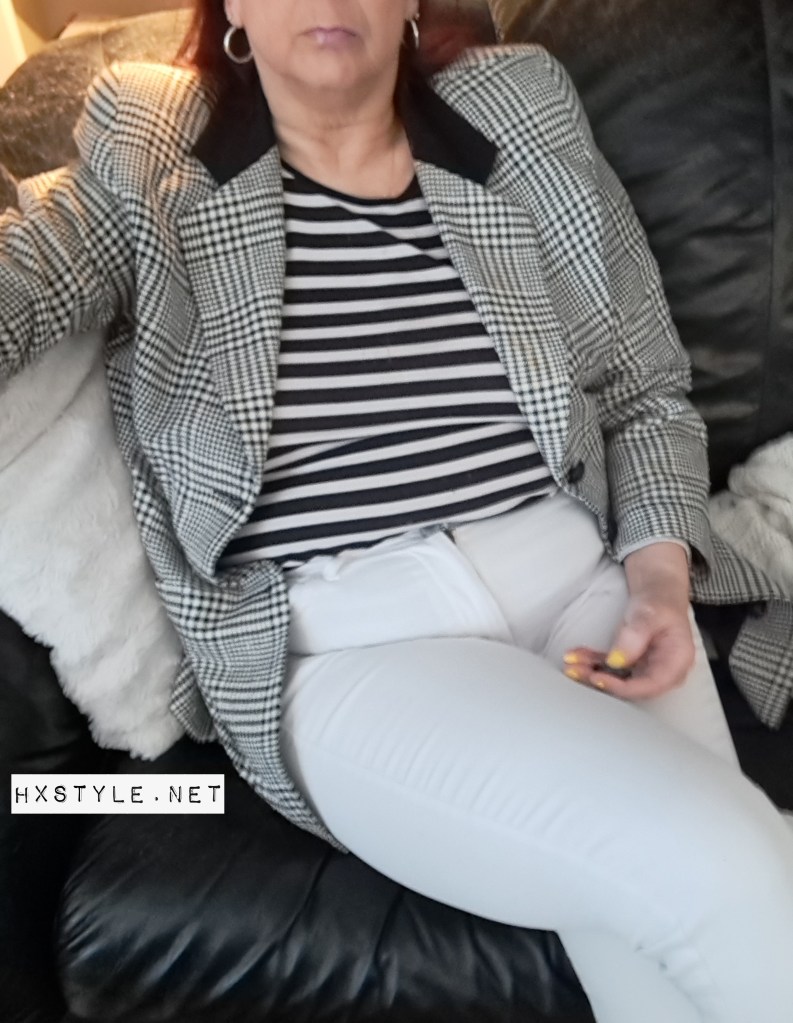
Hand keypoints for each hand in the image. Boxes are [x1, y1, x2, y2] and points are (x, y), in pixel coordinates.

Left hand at [563, 542, 694, 699]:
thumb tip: (617, 662)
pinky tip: (574, 655)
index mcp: (676, 661)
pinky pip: (609, 666)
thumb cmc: (660, 600)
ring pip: (616, 677)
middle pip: (631, 686)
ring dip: (591, 671)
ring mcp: (646, 667)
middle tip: (575, 671)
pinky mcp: (631, 661)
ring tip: (569, 664)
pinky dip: (591, 661)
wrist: (657, 590)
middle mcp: (663, 670)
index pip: (651, 685)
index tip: (598, 678)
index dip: (623, 687)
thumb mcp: (649, 613)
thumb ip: (635, 636)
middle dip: (601, 680)